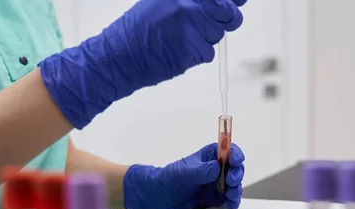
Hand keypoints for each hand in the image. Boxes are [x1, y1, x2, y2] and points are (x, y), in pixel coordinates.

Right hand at [39, 0, 246, 128]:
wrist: (119, 57)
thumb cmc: (135, 32)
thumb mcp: (160, 3)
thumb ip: (189, 2)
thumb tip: (221, 2)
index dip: (231, 1)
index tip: (236, 2)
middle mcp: (188, 6)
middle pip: (227, 13)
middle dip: (226, 20)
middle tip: (213, 25)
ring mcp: (192, 28)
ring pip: (217, 35)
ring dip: (206, 39)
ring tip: (182, 40)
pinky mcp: (192, 50)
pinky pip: (208, 53)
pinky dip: (198, 55)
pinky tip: (180, 52)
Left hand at [123, 143, 244, 208]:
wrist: (160, 197)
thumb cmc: (169, 179)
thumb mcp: (184, 173)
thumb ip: (202, 170)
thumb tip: (217, 167)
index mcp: (209, 156)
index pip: (228, 150)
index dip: (235, 154)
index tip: (236, 160)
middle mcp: (216, 169)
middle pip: (235, 168)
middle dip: (236, 174)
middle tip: (231, 181)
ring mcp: (217, 184)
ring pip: (234, 185)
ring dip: (236, 189)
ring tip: (230, 195)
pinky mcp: (215, 198)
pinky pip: (228, 199)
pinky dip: (232, 202)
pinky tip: (230, 205)